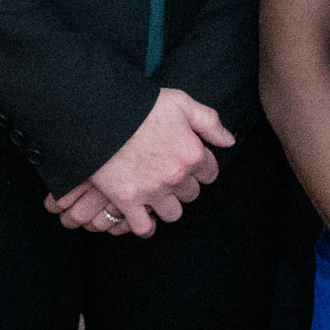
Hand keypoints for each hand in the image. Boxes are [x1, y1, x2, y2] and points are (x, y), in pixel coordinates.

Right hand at [45, 88, 231, 236]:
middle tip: (168, 173)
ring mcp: (152, 191)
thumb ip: (210, 122)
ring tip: (157, 193)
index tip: (188, 160)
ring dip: (167, 205)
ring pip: (172, 213)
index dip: (200, 167)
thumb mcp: (182, 102)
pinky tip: (144, 216)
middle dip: (183, 185)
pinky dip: (145, 225)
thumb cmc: (142, 105)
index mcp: (192, 153)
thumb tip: (228, 141)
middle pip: (191, 194)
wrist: (101, 114)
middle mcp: (175, 176)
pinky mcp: (128, 200)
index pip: (210, 173)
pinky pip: (143, 227)